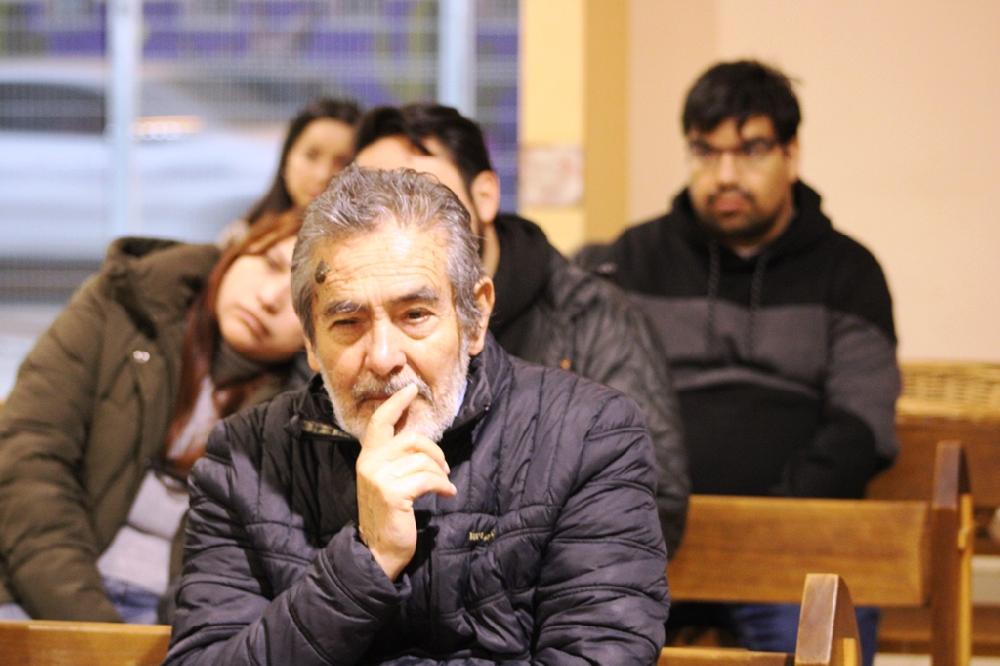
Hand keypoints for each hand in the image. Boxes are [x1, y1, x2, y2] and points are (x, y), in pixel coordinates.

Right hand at [355, 383, 456, 580]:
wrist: (378, 550)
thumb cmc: (388, 514)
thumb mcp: (385, 481)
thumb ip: (394, 459)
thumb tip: (420, 440)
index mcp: (367, 457)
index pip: (380, 421)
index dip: (396, 403)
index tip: (412, 389)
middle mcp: (370, 463)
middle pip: (412, 439)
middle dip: (435, 451)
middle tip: (444, 467)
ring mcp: (380, 477)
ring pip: (423, 461)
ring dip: (440, 474)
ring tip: (444, 485)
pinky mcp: (393, 492)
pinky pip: (428, 479)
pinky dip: (442, 485)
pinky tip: (447, 494)